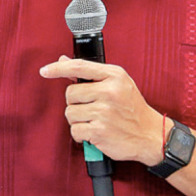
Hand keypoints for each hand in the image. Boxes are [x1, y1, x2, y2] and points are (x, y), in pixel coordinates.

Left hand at [40, 57, 165, 165]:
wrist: (150, 134)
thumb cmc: (132, 108)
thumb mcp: (118, 83)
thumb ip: (91, 73)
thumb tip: (63, 61)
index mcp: (114, 75)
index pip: (79, 67)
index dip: (58, 68)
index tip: (44, 71)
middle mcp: (109, 91)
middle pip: (70, 94)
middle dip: (76, 103)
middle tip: (91, 108)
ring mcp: (104, 112)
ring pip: (70, 113)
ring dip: (78, 120)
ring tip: (94, 121)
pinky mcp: (100, 131)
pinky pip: (75, 131)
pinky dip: (81, 135)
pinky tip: (94, 133)